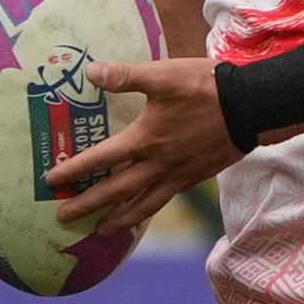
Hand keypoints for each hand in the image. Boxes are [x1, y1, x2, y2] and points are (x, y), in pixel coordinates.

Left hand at [43, 56, 241, 242]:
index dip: (74, 171)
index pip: (100, 160)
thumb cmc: (206, 89)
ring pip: (142, 205)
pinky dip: (148, 211)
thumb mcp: (164, 75)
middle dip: (87, 206)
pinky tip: (142, 213)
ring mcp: (177, 175)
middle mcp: (157, 164)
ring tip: (101, 231)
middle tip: (63, 219)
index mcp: (144, 140)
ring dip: (118, 220)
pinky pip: (164, 201)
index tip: (51, 181)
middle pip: (115, 192)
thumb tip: (91, 72)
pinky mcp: (194, 177)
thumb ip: (126, 76)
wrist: (252, 108)